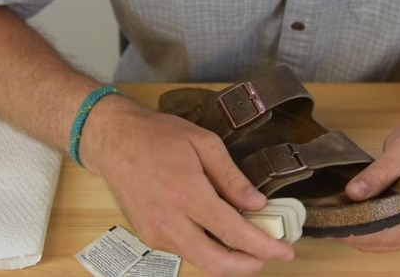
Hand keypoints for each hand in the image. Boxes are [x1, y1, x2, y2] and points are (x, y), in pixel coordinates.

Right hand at [82, 100, 294, 276]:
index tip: (286, 250)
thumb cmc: (157, 135)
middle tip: (270, 254)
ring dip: (230, 259)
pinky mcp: (149, 236)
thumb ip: (232, 177)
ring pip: (201, 261)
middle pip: (217, 263)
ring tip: (250, 241)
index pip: (233, 232)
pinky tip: (221, 232)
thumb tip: (257, 204)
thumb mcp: (204, 143)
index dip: (264, 246)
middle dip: (249, 265)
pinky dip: (209, 248)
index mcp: (187, 194)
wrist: (113, 140)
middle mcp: (170, 221)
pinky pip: (186, 251)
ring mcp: (156, 233)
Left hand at [338, 110, 399, 250]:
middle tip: (328, 216)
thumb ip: (378, 173)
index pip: (388, 233)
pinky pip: (387, 241)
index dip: (357, 228)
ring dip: (360, 233)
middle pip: (385, 241)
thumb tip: (352, 193)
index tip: (331, 219)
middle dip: (355, 231)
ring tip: (337, 216)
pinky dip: (368, 232)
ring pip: (383, 244)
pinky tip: (352, 218)